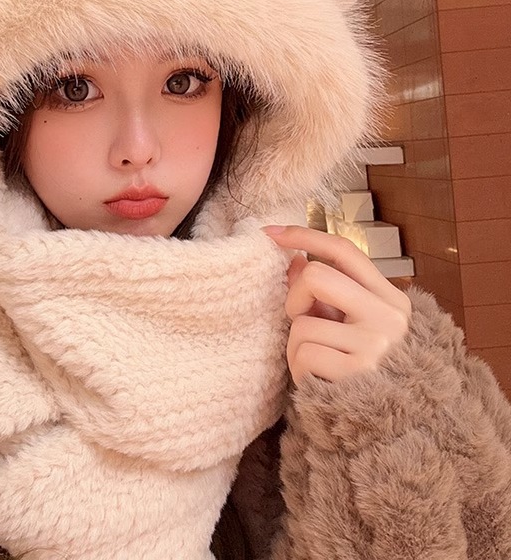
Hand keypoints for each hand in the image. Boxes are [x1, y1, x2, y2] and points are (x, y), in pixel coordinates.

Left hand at [262, 225, 411, 384]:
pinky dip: (299, 369)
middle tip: (302, 323)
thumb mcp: (351, 325)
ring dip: (296, 346)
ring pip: (302, 323)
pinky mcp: (359, 373)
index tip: (271, 234)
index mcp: (391, 299)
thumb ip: (325, 294)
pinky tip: (318, 381)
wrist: (394, 430)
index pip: (344, 251)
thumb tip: (291, 261)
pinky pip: (303, 354)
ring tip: (317, 364)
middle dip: (295, 299)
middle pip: (316, 276)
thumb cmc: (365, 372)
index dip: (305, 236)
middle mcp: (390, 317)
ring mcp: (376, 345)